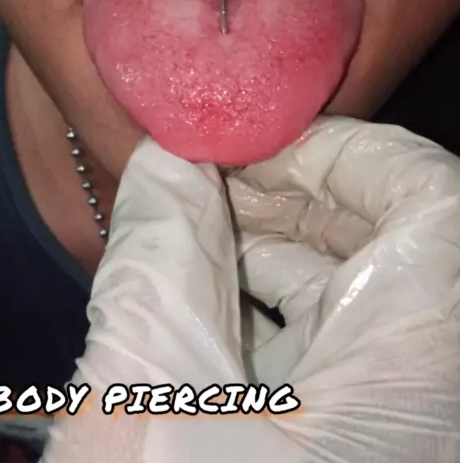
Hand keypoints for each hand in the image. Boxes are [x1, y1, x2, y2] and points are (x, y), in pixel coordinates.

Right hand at [41, 117, 459, 462]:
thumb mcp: (149, 390)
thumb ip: (159, 253)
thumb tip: (161, 167)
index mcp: (433, 363)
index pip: (428, 195)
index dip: (339, 154)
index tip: (255, 146)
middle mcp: (445, 390)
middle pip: (394, 242)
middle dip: (295, 201)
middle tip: (215, 180)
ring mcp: (414, 422)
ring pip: (365, 296)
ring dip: (281, 253)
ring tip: (203, 228)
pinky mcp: (373, 443)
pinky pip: (345, 350)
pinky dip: (283, 311)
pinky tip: (219, 297)